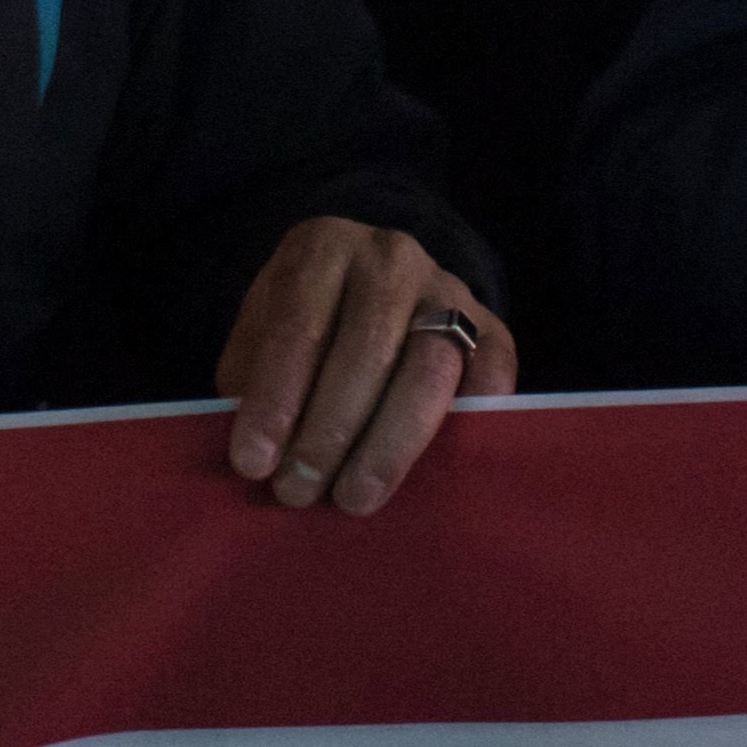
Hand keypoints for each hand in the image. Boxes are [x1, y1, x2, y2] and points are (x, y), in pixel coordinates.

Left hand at [216, 216, 513, 514]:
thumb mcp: (263, 330)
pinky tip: (431, 473)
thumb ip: (253, 382)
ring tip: (352, 499)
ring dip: (387, 445)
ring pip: (428, 370)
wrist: (378, 286)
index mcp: (324, 247)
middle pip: (367, 350)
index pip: (298, 325)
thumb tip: (256, 459)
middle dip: (329, 432)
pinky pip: (490, 381)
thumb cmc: (309, 322)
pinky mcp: (494, 332)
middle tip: (298, 493)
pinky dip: (465, 429)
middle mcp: (391, 258)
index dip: (274, 400)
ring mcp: (450, 293)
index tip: (251, 463)